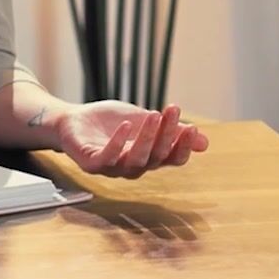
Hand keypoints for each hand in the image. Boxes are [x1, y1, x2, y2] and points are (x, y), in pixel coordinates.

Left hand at [45, 101, 207, 178]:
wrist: (73, 122)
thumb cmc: (110, 124)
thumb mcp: (145, 122)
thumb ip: (171, 131)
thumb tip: (204, 142)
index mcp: (148, 158)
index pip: (172, 159)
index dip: (183, 147)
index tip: (192, 128)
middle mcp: (133, 167)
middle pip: (155, 157)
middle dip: (166, 135)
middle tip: (172, 110)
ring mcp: (112, 167)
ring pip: (134, 160)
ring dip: (145, 138)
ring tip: (153, 115)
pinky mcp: (91, 162)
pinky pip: (105, 158)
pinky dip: (116, 144)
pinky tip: (125, 126)